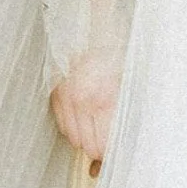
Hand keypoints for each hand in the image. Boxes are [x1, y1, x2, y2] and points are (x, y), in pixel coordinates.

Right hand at [50, 49, 119, 164]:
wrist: (101, 34)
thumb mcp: (130, 91)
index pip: (103, 146)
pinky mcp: (56, 92)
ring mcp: (66, 96)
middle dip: (99, 146)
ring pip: (73, 138)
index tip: (114, 151)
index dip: (110, 153)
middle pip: (87, 146)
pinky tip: (84, 115)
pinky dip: (73, 125)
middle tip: (107, 137)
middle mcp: (83, 100)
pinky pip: (62, 125)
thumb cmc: (121, 62)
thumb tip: (111, 150)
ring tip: (97, 123)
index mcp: (106, 100)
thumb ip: (122, 122)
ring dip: (85, 136)